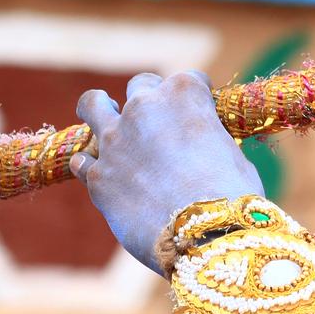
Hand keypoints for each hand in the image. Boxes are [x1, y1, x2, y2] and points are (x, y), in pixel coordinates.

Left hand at [73, 73, 261, 272]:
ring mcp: (115, 140)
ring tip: (103, 113)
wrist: (206, 233)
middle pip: (140, 85)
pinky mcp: (98, 176)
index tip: (201, 109)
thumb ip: (207, 137)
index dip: (197, 95)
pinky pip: (83, 160)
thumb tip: (202, 146)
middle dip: (149, 98)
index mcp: (183, 94)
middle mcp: (143, 107)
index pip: (189, 79)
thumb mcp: (230, 152)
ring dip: (99, 108)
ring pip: (92, 105)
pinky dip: (92, 163)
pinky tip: (102, 171)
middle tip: (156, 119)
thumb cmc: (231, 193)